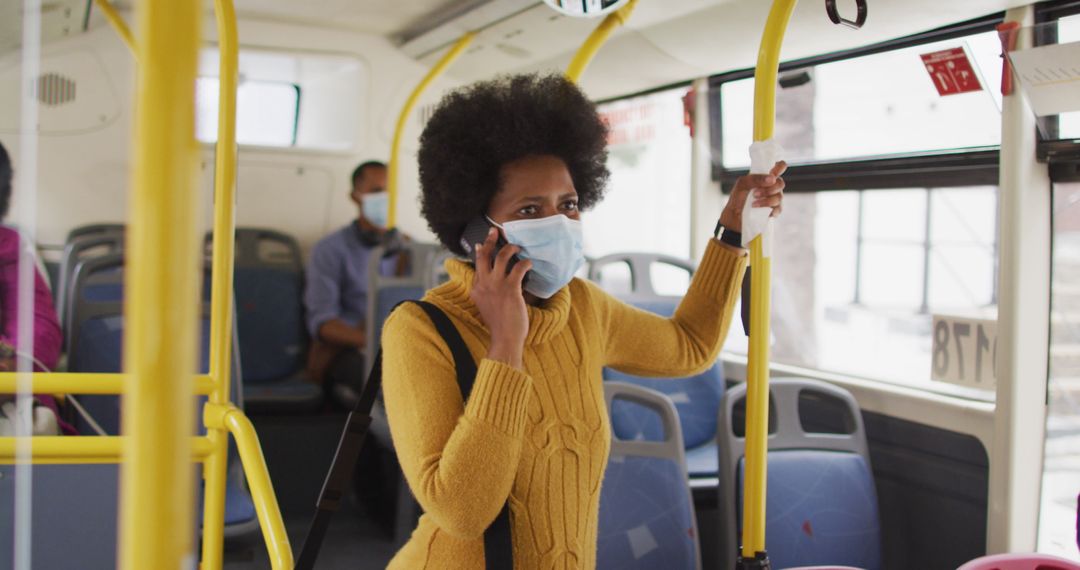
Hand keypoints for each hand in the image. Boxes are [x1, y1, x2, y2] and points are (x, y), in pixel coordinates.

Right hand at [471, 227, 531, 369]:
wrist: (504, 339)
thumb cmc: (499, 326)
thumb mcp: (486, 307)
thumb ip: (487, 294)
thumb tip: (494, 285)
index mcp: (476, 289)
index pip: (476, 266)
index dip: (480, 252)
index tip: (482, 244)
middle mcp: (484, 285)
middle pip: (484, 256)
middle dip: (489, 241)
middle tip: (495, 231)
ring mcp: (496, 286)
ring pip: (501, 257)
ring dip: (510, 249)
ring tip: (517, 247)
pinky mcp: (510, 289)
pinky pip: (519, 268)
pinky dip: (526, 263)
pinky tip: (530, 263)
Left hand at [719, 161, 786, 233]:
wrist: (734, 215)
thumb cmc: (738, 197)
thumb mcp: (742, 184)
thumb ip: (755, 178)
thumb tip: (772, 179)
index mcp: (766, 176)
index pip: (780, 166)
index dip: (779, 167)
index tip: (771, 173)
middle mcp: (772, 186)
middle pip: (781, 183)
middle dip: (768, 189)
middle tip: (755, 194)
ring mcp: (775, 197)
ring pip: (780, 196)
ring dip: (766, 200)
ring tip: (753, 204)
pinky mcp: (775, 209)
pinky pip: (779, 208)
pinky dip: (770, 209)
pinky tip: (761, 210)